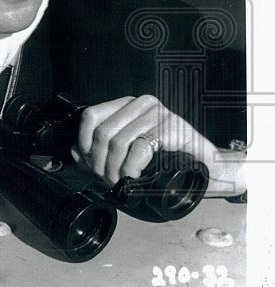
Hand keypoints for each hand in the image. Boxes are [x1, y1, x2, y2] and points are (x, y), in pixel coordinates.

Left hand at [71, 94, 215, 184]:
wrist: (211, 170)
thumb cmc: (171, 161)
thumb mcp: (131, 153)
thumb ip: (102, 151)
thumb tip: (75, 151)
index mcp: (128, 105)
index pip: (91, 116)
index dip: (84, 142)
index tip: (87, 163)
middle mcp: (142, 104)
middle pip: (103, 132)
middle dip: (98, 162)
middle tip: (106, 180)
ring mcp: (159, 114)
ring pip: (118, 141)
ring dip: (113, 169)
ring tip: (118, 182)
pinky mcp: (173, 129)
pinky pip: (140, 148)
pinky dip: (131, 167)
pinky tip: (133, 177)